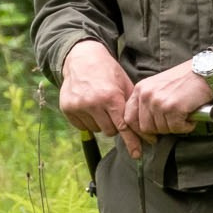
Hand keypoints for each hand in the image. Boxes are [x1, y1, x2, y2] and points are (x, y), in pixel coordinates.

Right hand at [58, 40, 139, 155]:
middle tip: (113, 112)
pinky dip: (88, 121)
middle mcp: (93, 103)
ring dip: (101, 123)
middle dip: (115, 125)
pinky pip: (83, 126)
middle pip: (110, 131)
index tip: (137, 154)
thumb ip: (132, 106)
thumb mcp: (124, 84)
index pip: (124, 127)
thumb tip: (145, 128)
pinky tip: (88, 107)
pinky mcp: (67, 109)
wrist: (81, 58)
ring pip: (96, 130)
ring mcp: (78, 107)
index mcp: (111, 97)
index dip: (132, 141)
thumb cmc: (107, 71)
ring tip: (99, 106)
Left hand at [122, 60, 212, 144]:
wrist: (204, 71)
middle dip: (161, 130)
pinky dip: (186, 126)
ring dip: (176, 127)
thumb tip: (146, 125)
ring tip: (184, 116)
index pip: (129, 117)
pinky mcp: (172, 108)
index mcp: (140, 89)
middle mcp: (146, 95)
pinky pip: (177, 128)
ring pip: (162, 129)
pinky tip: (190, 116)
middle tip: (174, 123)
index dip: (138, 131)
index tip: (149, 136)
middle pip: (145, 127)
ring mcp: (158, 102)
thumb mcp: (158, 86)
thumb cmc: (185, 79)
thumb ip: (149, 101)